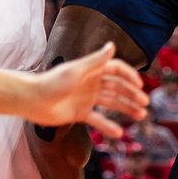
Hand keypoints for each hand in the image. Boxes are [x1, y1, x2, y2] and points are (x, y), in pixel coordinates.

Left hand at [30, 42, 148, 136]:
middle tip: (145, 104)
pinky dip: (108, 126)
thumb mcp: (76, 71)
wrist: (32, 100)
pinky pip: (98, 119)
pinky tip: (119, 133)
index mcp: (91, 70)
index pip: (116, 70)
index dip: (129, 76)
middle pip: (117, 87)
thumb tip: (112, 45)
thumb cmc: (52, 82)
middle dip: (132, 94)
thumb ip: (95, 60)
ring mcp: (87, 98)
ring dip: (126, 109)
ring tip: (140, 116)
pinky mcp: (81, 113)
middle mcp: (92, 83)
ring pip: (112, 103)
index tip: (140, 86)